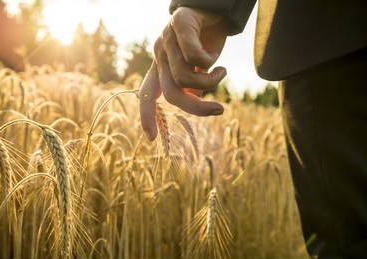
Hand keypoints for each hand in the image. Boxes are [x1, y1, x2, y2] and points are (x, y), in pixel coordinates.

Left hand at [140, 7, 228, 140]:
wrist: (215, 7)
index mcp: (161, 66)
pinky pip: (194, 56)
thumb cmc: (207, 39)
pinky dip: (210, 61)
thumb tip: (194, 99)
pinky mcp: (178, 24)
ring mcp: (166, 38)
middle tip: (219, 110)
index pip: (148, 93)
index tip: (151, 138)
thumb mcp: (200, 68)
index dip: (146, 115)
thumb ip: (193, 85)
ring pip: (185, 77)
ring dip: (211, 81)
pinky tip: (216, 54)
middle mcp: (159, 54)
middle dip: (197, 108)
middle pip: (172, 92)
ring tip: (220, 70)